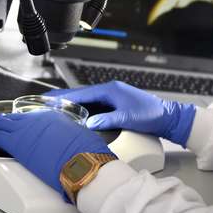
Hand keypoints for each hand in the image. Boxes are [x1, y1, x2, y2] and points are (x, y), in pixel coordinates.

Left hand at [0, 111, 112, 199]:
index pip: (27, 117)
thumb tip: (68, 140)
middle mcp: (35, 120)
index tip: (10, 119)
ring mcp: (25, 131)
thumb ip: (67, 135)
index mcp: (50, 116)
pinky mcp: (17, 145)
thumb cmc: (84, 151)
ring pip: (0, 124)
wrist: (81, 161)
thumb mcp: (77, 135)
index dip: (16, 119)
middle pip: (10, 118)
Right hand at [48, 81, 195, 145]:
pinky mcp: (115, 106)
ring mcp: (112, 98)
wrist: (167, 117)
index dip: (64, 97)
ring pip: (87, 101)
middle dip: (64, 99)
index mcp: (110, 89)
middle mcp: (109, 91)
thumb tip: (88, 123)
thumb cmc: (150, 114)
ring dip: (72, 105)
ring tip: (55, 111)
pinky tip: (75, 117)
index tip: (49, 100)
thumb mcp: (128, 117)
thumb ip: (107, 120)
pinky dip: (83, 110)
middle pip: (81, 95)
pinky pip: (94, 107)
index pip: (82, 93)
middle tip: (45, 104)